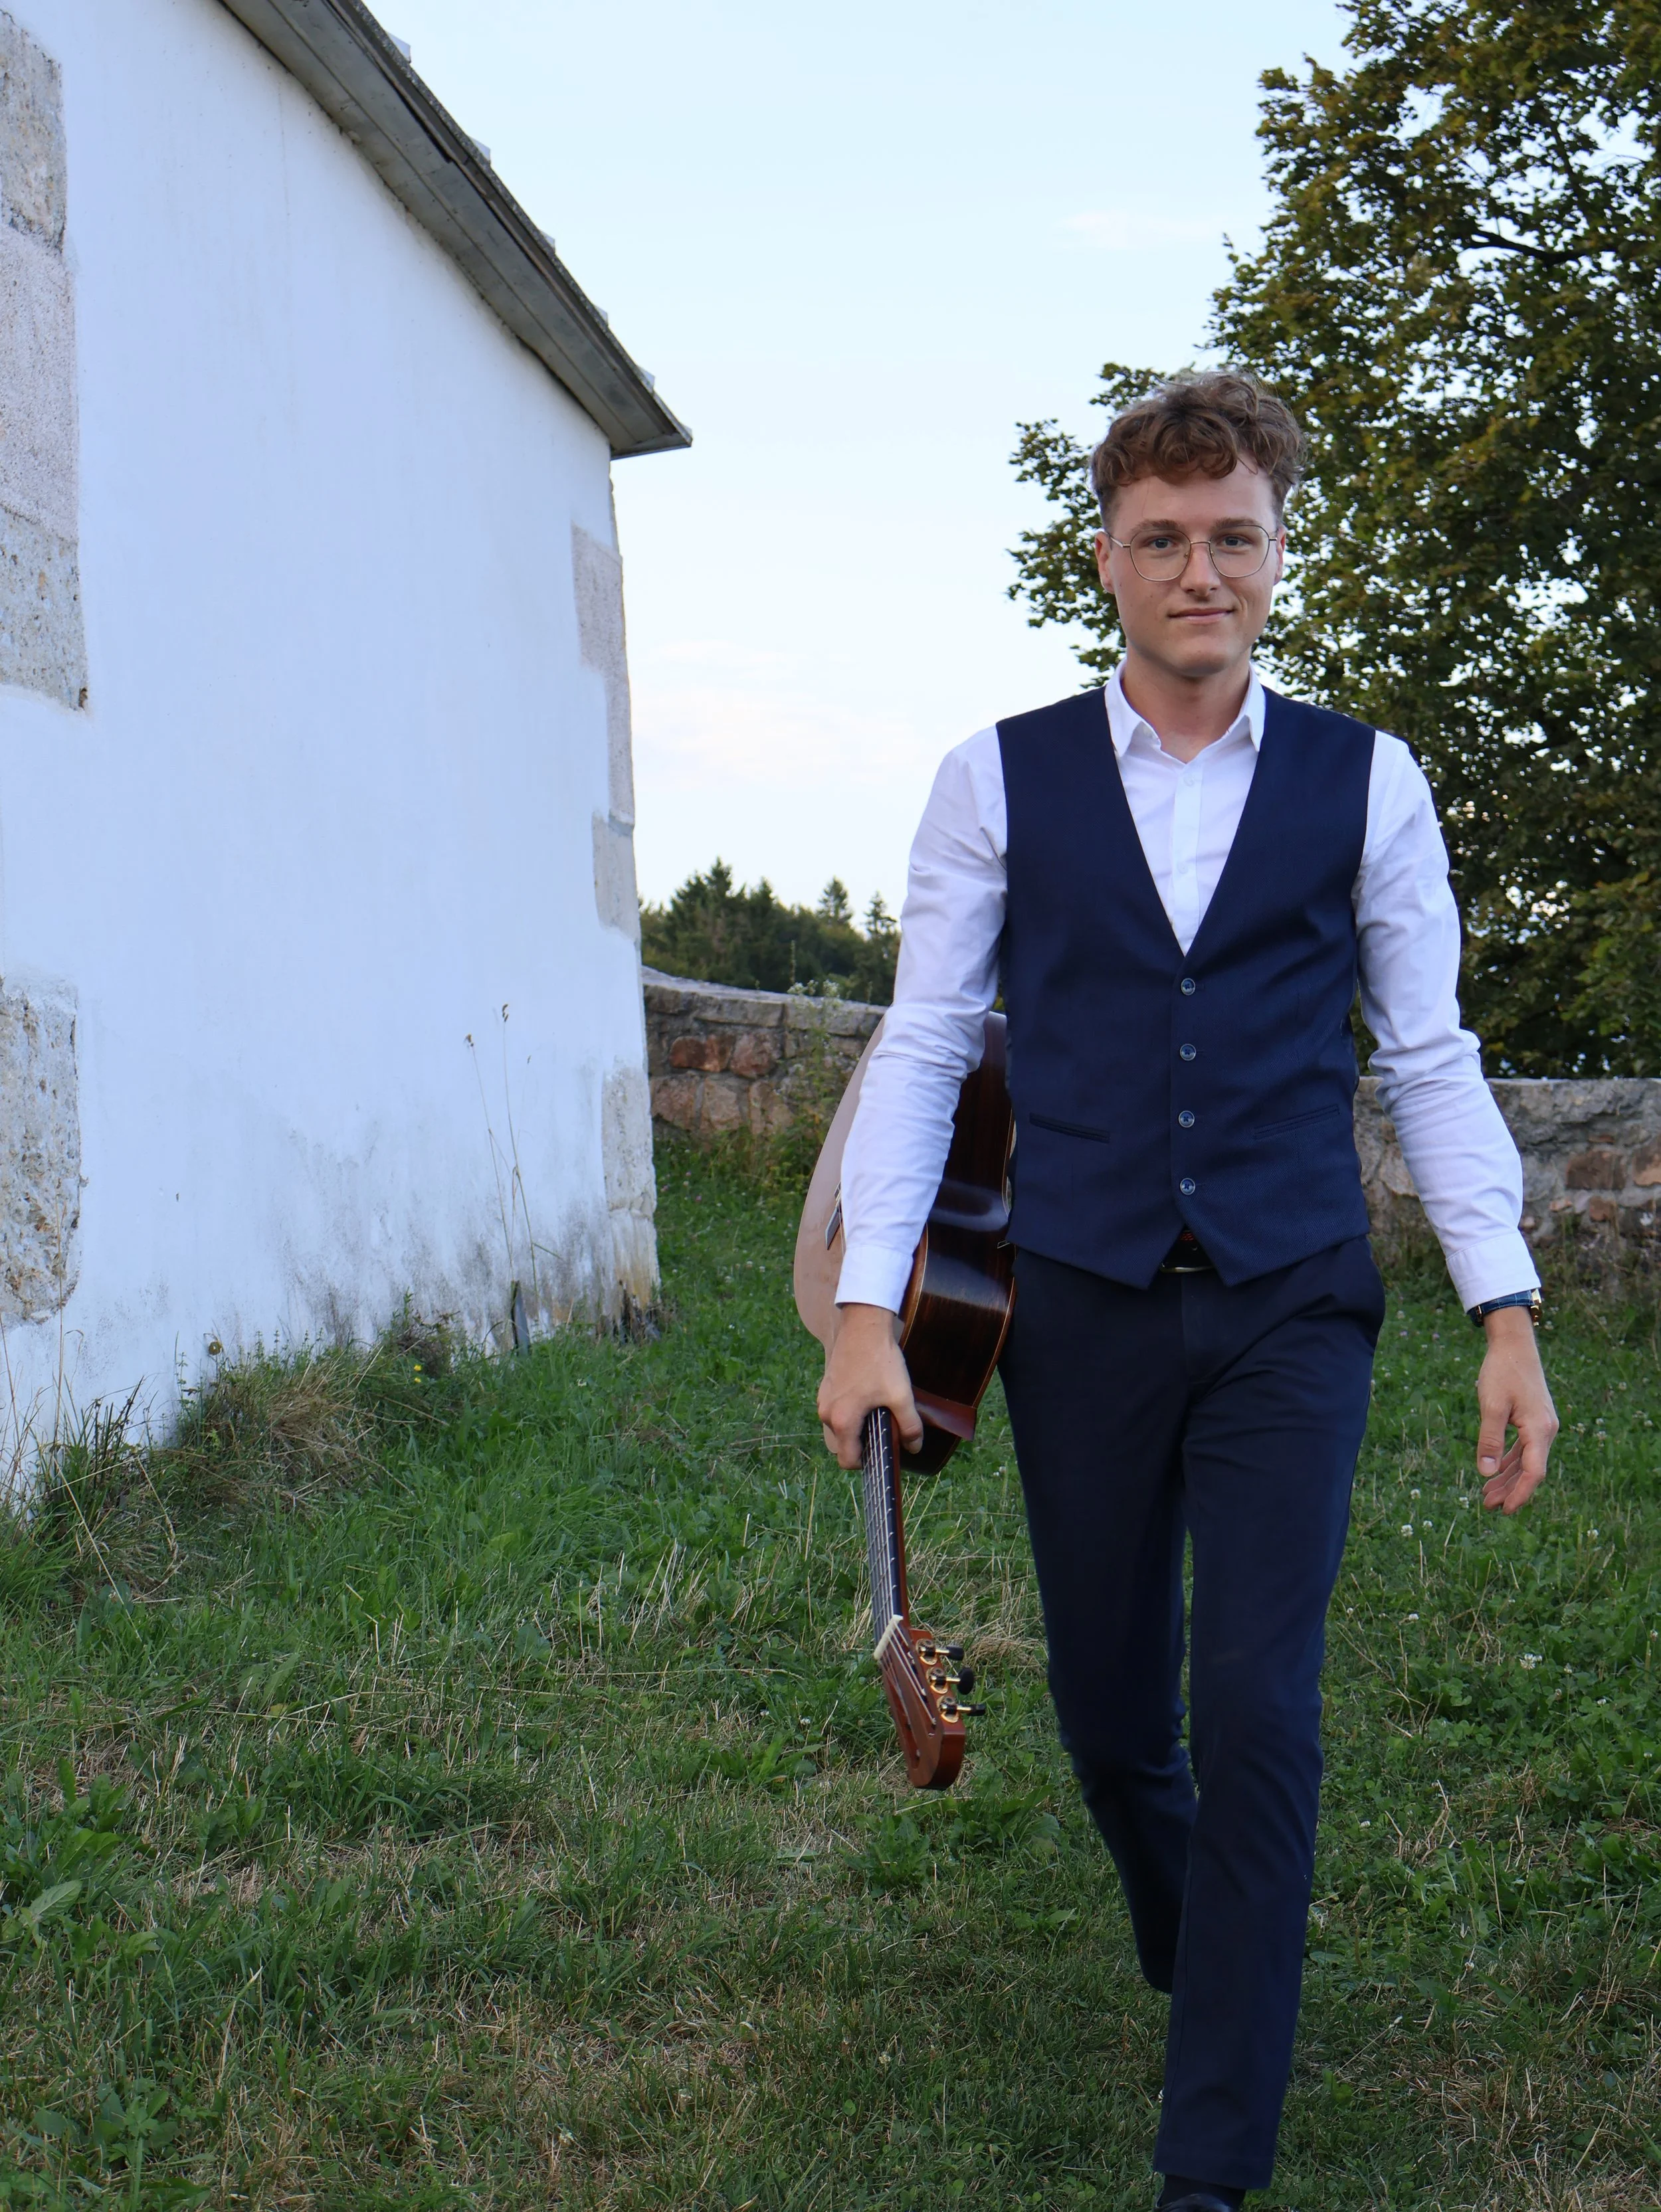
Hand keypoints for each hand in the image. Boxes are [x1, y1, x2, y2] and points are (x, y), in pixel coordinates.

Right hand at [817, 1303, 923, 1469]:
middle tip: (885, 1427)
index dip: (867, 1463)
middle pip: (844, 1444)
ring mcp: (823, 1399)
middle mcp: (827, 1413)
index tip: (883, 1451)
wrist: (864, 1326)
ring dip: (857, 1425)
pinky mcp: (825, 1387)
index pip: (848, 1461)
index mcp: (842, 1420)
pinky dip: (851, 1411)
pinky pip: (837, 1410)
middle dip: (863, 1442)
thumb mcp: (901, 1396)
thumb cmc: (880, 1361)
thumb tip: (914, 1447)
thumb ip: (909, 1426)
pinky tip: (868, 1395)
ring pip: (840, 1427)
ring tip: (878, 1408)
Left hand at [1475, 1306, 1557, 1512]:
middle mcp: (1546, 1430)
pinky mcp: (1534, 1420)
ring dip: (1509, 1478)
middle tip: (1488, 1506)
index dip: (1520, 1493)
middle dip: (1510, 1490)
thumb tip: (1485, 1473)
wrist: (1514, 1344)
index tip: (1505, 1511)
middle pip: (1530, 1470)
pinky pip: (1524, 1449)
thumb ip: (1489, 1439)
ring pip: (1527, 1461)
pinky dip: (1510, 1462)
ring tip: (1488, 1496)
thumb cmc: (1501, 1371)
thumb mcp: (1491, 1405)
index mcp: (1539, 1429)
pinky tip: (1496, 1471)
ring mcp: (1542, 1425)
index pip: (1533, 1472)